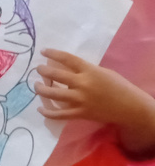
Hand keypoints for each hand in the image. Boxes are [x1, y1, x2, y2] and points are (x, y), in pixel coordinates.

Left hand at [35, 50, 154, 127]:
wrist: (130, 107)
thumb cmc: (118, 86)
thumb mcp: (102, 72)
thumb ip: (85, 70)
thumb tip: (66, 68)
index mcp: (90, 71)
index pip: (67, 58)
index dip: (53, 53)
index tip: (43, 51)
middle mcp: (83, 84)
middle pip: (56, 75)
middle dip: (43, 71)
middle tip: (38, 69)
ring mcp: (80, 100)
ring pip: (53, 94)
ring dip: (41, 89)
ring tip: (36, 85)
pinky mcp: (80, 113)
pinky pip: (59, 114)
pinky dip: (48, 112)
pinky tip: (40, 109)